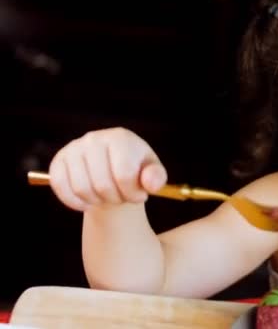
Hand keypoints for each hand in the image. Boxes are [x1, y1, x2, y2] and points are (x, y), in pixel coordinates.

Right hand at [48, 127, 166, 210]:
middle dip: (116, 199)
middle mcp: (94, 139)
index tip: (140, 197)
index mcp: (121, 138)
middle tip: (123, 198)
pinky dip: (75, 202)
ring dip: (97, 202)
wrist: (113, 168)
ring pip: (81, 188)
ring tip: (108, 197)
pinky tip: (88, 203)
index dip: (133, 194)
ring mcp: (73, 149)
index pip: (124, 175)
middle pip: (102, 184)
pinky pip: (61, 188)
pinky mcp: (58, 161)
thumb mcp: (152, 173)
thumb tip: (150, 184)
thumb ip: (156, 177)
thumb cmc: (137, 170)